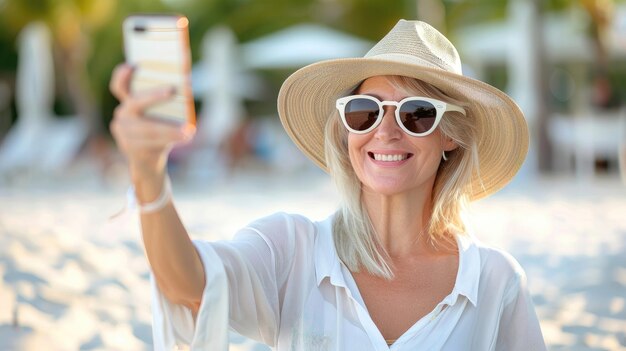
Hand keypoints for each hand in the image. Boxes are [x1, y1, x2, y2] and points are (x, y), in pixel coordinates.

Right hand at [109, 64, 194, 178]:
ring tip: (188, 130)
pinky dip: (170, 139)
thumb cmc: (158, 131)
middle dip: (155, 95)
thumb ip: (166, 101)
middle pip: (136, 102)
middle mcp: (122, 114)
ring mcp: (123, 132)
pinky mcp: (130, 147)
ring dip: (171, 129)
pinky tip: (184, 138)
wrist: (147, 161)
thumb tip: (187, 83)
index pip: (120, 85)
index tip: (133, 65)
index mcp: (128, 101)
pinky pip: (151, 143)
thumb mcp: (160, 115)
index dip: (123, 75)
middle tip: (173, 89)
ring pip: (149, 128)